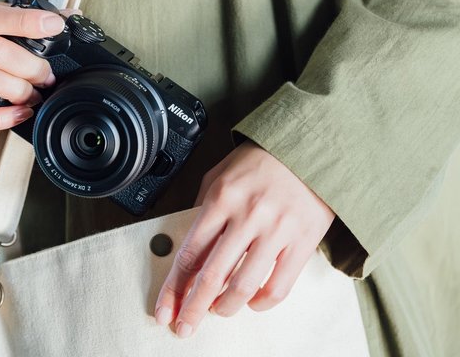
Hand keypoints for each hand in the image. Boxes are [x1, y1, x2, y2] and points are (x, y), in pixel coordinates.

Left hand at [154, 140, 334, 337]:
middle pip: (212, 275)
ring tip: (218, 310)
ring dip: (226, 307)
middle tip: (184, 327)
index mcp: (221, 198)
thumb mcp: (220, 174)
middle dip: (193, 308)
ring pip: (244, 286)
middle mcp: (247, 215)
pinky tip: (253, 303)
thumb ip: (202, 207)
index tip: (164, 309)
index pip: (189, 253)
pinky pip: (279, 286)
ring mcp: (276, 230)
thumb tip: (188, 245)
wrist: (311, 148)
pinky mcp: (303, 241)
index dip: (174, 288)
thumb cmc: (262, 161)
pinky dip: (262, 303)